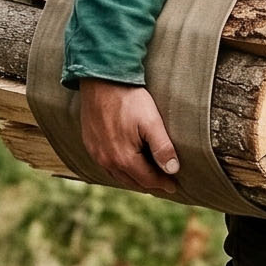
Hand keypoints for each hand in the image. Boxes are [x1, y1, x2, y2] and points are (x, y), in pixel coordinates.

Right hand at [79, 80, 179, 194]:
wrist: (100, 79)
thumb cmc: (129, 98)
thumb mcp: (151, 121)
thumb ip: (162, 147)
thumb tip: (173, 170)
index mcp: (124, 158)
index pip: (147, 179)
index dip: (163, 184)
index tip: (175, 186)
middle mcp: (107, 160)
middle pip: (132, 181)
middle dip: (149, 183)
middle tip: (164, 183)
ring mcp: (96, 153)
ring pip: (118, 175)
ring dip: (134, 178)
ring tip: (147, 177)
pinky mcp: (90, 144)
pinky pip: (106, 165)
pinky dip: (119, 170)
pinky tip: (126, 164)